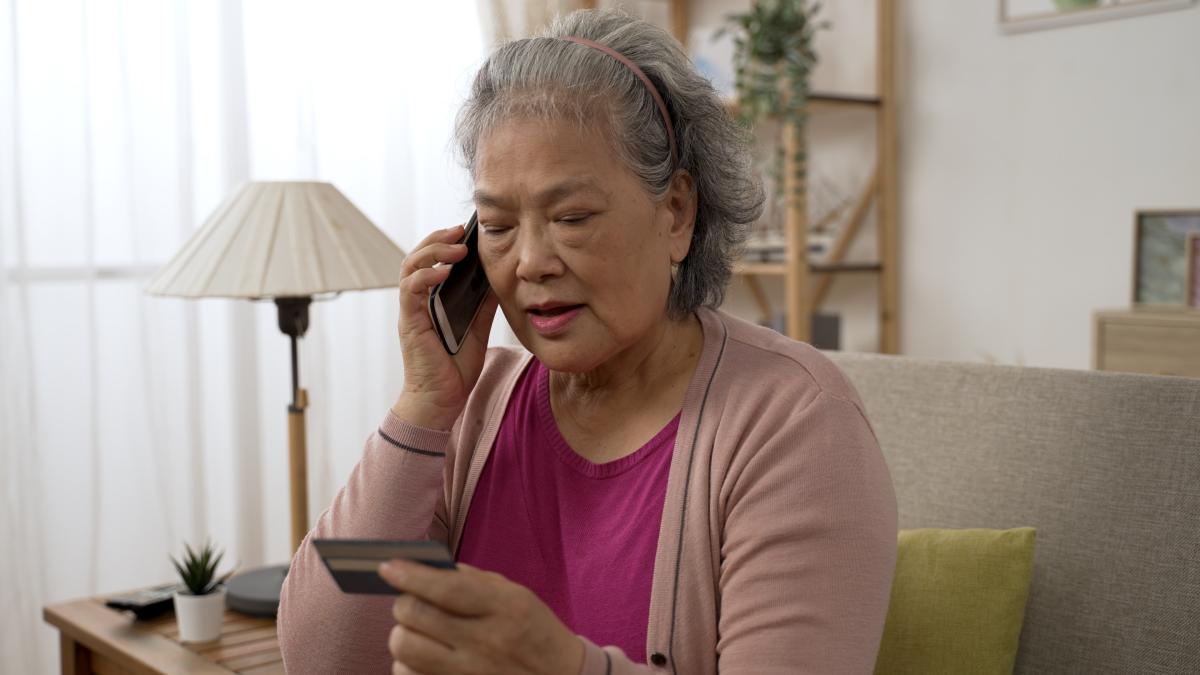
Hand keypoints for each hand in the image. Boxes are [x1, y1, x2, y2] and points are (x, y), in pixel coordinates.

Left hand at [378, 560, 583, 674]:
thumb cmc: (531, 630)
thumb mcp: (515, 594)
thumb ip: (470, 579)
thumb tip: (422, 567)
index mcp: (505, 608)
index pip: (446, 588)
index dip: (411, 575)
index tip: (387, 567)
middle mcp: (486, 643)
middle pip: (416, 617)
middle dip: (404, 603)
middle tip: (410, 600)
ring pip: (404, 649)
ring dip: (403, 634)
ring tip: (418, 630)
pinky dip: (406, 664)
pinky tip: (423, 657)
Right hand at [394, 224, 500, 430]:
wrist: (442, 402)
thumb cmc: (455, 370)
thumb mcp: (477, 330)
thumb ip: (483, 305)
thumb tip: (500, 280)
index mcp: (430, 301)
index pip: (431, 261)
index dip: (444, 243)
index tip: (466, 232)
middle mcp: (417, 302)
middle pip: (416, 257)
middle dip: (437, 239)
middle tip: (460, 230)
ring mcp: (411, 311)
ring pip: (410, 267)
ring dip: (432, 252)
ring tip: (456, 248)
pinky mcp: (409, 322)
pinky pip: (411, 290)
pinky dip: (426, 276)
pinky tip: (445, 272)